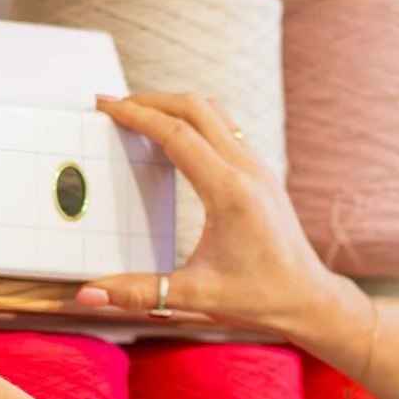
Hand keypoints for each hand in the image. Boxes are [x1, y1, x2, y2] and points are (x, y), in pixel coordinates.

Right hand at [75, 91, 372, 362]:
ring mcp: (258, 168)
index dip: (137, 115)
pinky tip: (174, 138)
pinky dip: (194, 121)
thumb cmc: (259, 298)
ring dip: (175, 105)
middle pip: (195, 108)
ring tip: (140, 114)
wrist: (308, 299)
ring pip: (214, 112)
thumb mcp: (194, 297)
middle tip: (115, 104)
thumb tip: (90, 293)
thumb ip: (138, 292)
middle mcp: (247, 170)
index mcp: (229, 192)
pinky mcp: (261, 174)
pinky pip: (226, 129)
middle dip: (151, 100)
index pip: (176, 134)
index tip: (107, 106)